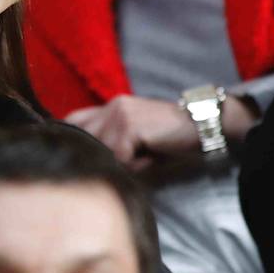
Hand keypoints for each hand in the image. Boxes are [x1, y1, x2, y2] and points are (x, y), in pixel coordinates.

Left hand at [65, 95, 200, 175]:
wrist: (203, 125)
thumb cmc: (172, 138)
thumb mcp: (137, 137)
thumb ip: (114, 142)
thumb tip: (90, 163)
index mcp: (112, 107)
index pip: (74, 120)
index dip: (70, 138)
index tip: (71, 155)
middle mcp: (112, 107)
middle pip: (82, 139)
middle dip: (97, 157)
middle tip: (127, 163)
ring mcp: (119, 115)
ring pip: (102, 152)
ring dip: (121, 163)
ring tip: (144, 159)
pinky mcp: (129, 127)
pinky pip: (120, 158)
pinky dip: (135, 165)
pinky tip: (151, 157)